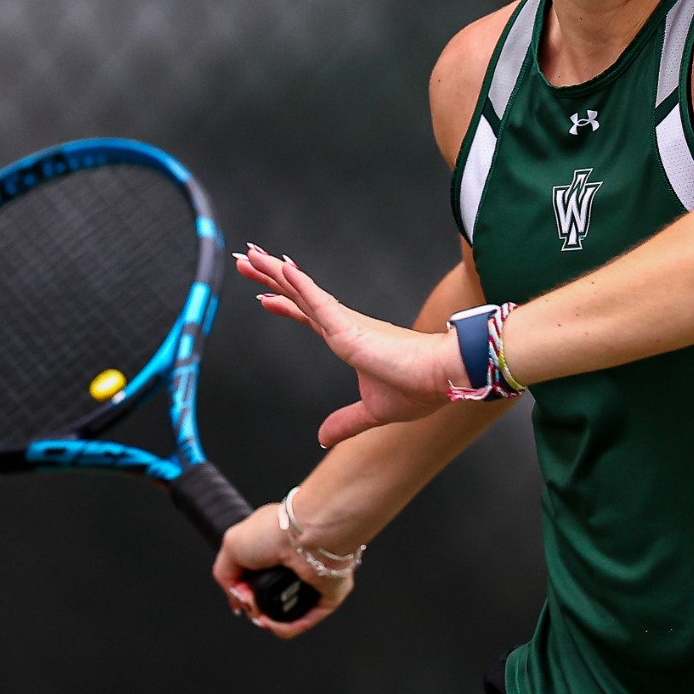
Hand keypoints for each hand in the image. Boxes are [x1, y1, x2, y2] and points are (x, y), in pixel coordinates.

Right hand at [211, 503, 350, 638]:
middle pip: (271, 598)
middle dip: (256, 609)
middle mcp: (295, 563)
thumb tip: (236, 597)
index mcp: (276, 546)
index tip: (240, 596)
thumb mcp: (231, 545)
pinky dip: (289, 627)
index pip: (257, 577)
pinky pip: (308, 619)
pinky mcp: (327, 594)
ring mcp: (312, 580)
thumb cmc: (274, 532)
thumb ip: (226, 573)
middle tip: (250, 604)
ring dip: (271, 622)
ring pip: (289, 612)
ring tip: (262, 617)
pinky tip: (274, 624)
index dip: (244, 592)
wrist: (306, 537)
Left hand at [234, 244, 463, 445]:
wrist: (445, 379)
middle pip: (299, 295)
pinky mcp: (351, 330)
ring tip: (251, 255)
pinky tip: (283, 271)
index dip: (286, 304)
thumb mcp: (372, 411)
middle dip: (270, 278)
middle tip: (247, 259)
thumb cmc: (420, 389)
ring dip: (275, 273)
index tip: (264, 296)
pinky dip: (300, 286)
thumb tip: (323, 438)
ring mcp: (347, 324)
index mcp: (350, 339)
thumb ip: (346, 422)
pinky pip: (319, 303)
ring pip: (303, 292)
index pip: (309, 316)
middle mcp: (345, 325)